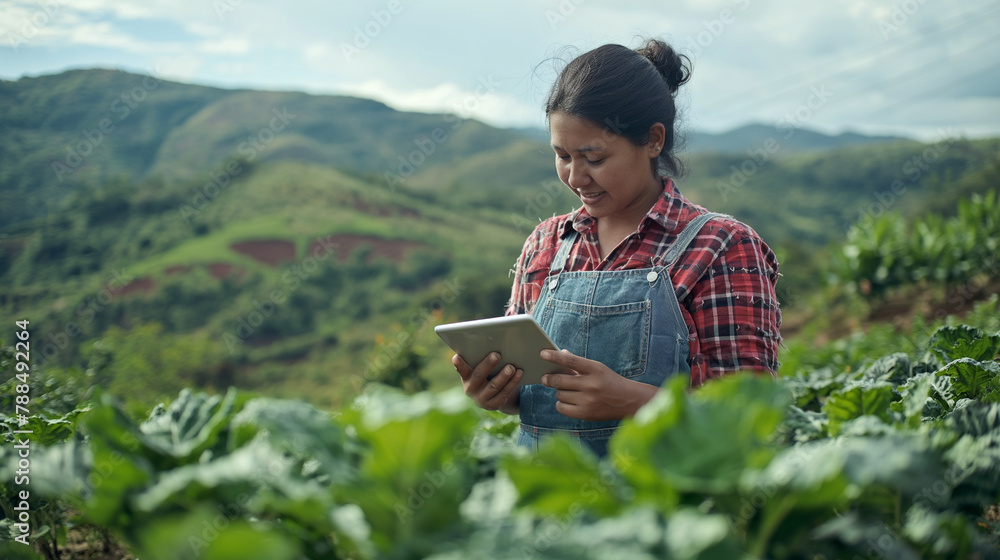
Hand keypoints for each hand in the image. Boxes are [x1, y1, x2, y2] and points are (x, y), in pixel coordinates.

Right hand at [453, 352, 521, 414]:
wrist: (495, 397)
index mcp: (466, 377)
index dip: (459, 364)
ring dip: (504, 375)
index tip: (457, 357)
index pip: (461, 369)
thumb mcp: (482, 369)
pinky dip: (513, 382)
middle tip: (497, 355)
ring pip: (494, 386)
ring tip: (511, 367)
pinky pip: (504, 392)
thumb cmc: (488, 375)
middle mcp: (470, 389)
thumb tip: (493, 343)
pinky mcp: (493, 405)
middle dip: (488, 365)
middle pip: (479, 375)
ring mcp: (481, 399)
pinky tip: (519, 373)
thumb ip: (481, 360)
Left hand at [540, 349, 657, 420]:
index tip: (543, 353)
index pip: (571, 361)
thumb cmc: (609, 381)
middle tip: (545, 378)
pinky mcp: (585, 414)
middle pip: (560, 381)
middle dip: (549, 379)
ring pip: (559, 394)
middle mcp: (591, 385)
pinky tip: (567, 400)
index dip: (555, 357)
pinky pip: (562, 408)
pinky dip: (561, 403)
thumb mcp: (597, 368)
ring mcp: (588, 401)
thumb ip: (578, 362)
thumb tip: (559, 354)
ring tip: (565, 390)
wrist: (628, 400)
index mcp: (595, 369)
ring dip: (559, 391)